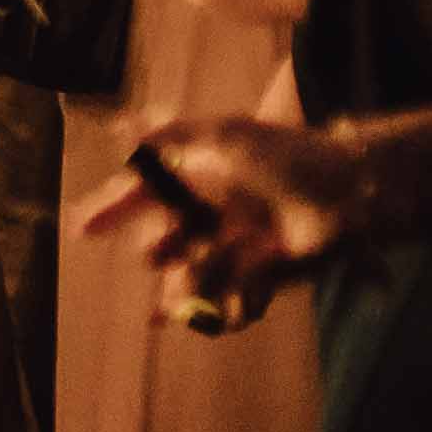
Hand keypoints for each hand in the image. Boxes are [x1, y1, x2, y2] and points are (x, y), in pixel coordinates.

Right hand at [74, 116, 365, 308]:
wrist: (350, 194)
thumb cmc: (289, 157)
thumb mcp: (225, 135)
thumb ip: (171, 133)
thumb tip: (121, 125)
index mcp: (201, 177)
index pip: (145, 193)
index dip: (112, 208)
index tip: (81, 228)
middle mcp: (213, 214)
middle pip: (163, 239)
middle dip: (156, 248)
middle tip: (157, 252)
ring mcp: (236, 247)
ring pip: (191, 274)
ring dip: (184, 283)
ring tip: (187, 288)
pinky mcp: (263, 278)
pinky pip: (230, 300)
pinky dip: (225, 306)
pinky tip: (226, 306)